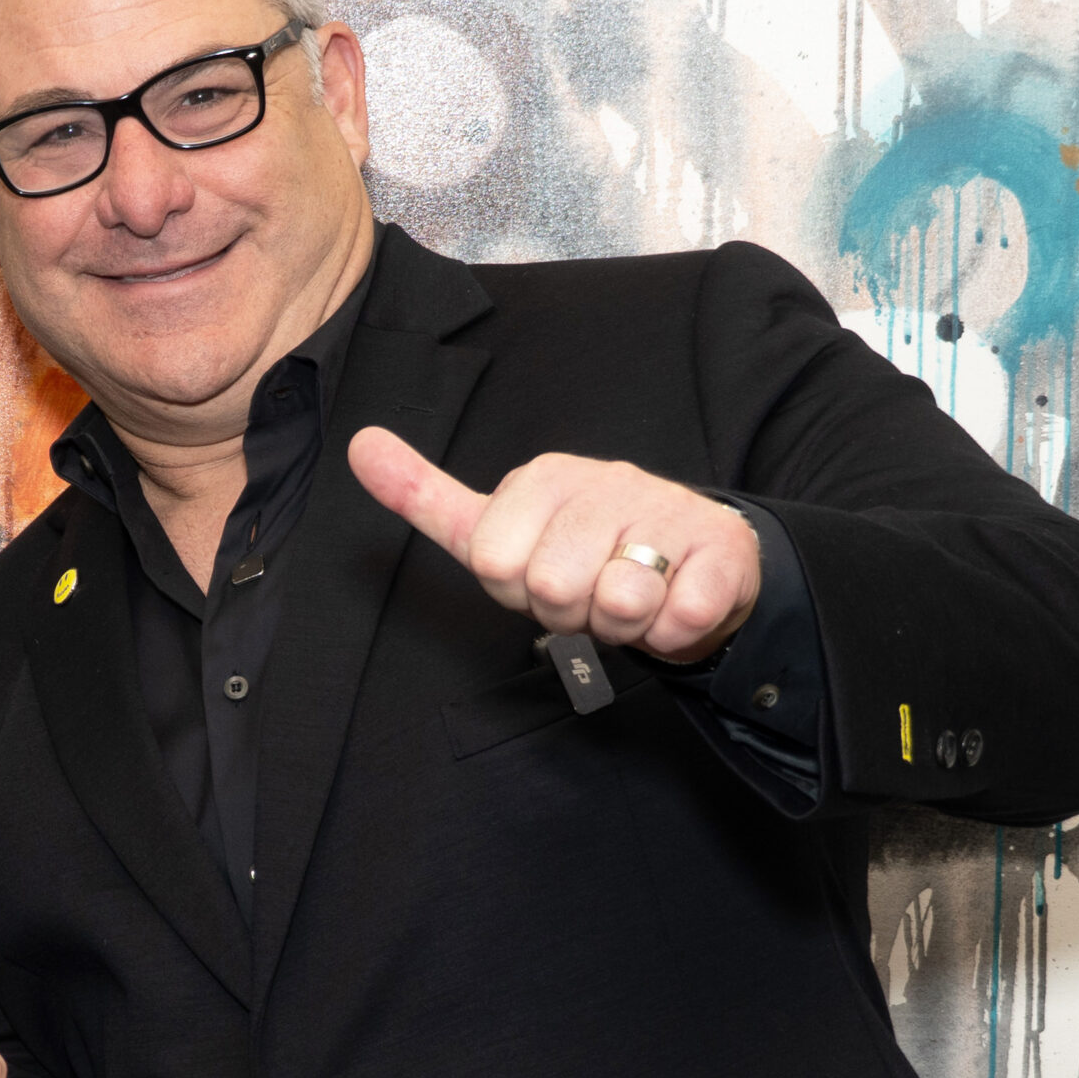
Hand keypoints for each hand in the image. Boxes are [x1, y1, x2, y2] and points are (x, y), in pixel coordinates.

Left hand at [349, 430, 760, 662]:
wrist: (696, 562)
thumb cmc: (585, 553)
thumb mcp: (498, 528)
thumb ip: (427, 497)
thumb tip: (358, 444)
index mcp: (544, 477)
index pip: (494, 564)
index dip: (516, 591)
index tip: (539, 574)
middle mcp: (605, 481)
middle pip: (551, 590)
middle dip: (568, 614)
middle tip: (589, 592)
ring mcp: (667, 511)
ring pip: (615, 604)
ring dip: (621, 624)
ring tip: (632, 596)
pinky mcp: (720, 551)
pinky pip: (674, 621)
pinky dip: (669, 632)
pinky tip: (676, 603)